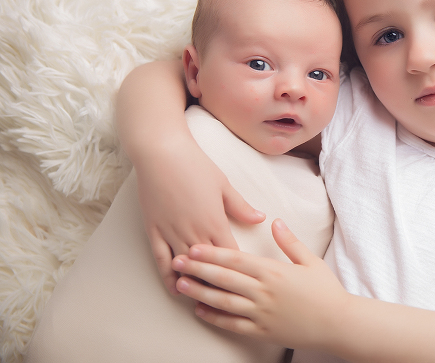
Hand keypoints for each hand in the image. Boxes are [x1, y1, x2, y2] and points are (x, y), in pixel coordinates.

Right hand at [136, 138, 264, 293]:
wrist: (162, 153)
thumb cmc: (196, 165)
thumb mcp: (224, 185)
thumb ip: (240, 206)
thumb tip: (260, 219)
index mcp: (215, 222)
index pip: (230, 257)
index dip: (238, 272)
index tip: (246, 284)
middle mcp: (194, 232)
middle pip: (209, 269)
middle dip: (218, 286)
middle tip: (227, 301)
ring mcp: (172, 233)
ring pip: (185, 269)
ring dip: (194, 285)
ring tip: (203, 300)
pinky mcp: (154, 230)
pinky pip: (161, 260)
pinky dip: (169, 276)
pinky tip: (176, 288)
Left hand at [172, 219, 349, 349]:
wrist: (337, 324)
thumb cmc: (326, 291)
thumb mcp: (310, 261)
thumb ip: (290, 241)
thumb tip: (275, 221)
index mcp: (273, 272)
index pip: (236, 260)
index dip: (212, 253)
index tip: (194, 247)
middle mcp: (263, 292)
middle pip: (224, 278)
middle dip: (198, 269)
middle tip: (177, 261)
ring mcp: (260, 314)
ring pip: (223, 302)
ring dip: (199, 292)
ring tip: (181, 284)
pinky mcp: (261, 332)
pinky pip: (232, 325)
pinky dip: (214, 318)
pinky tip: (200, 310)